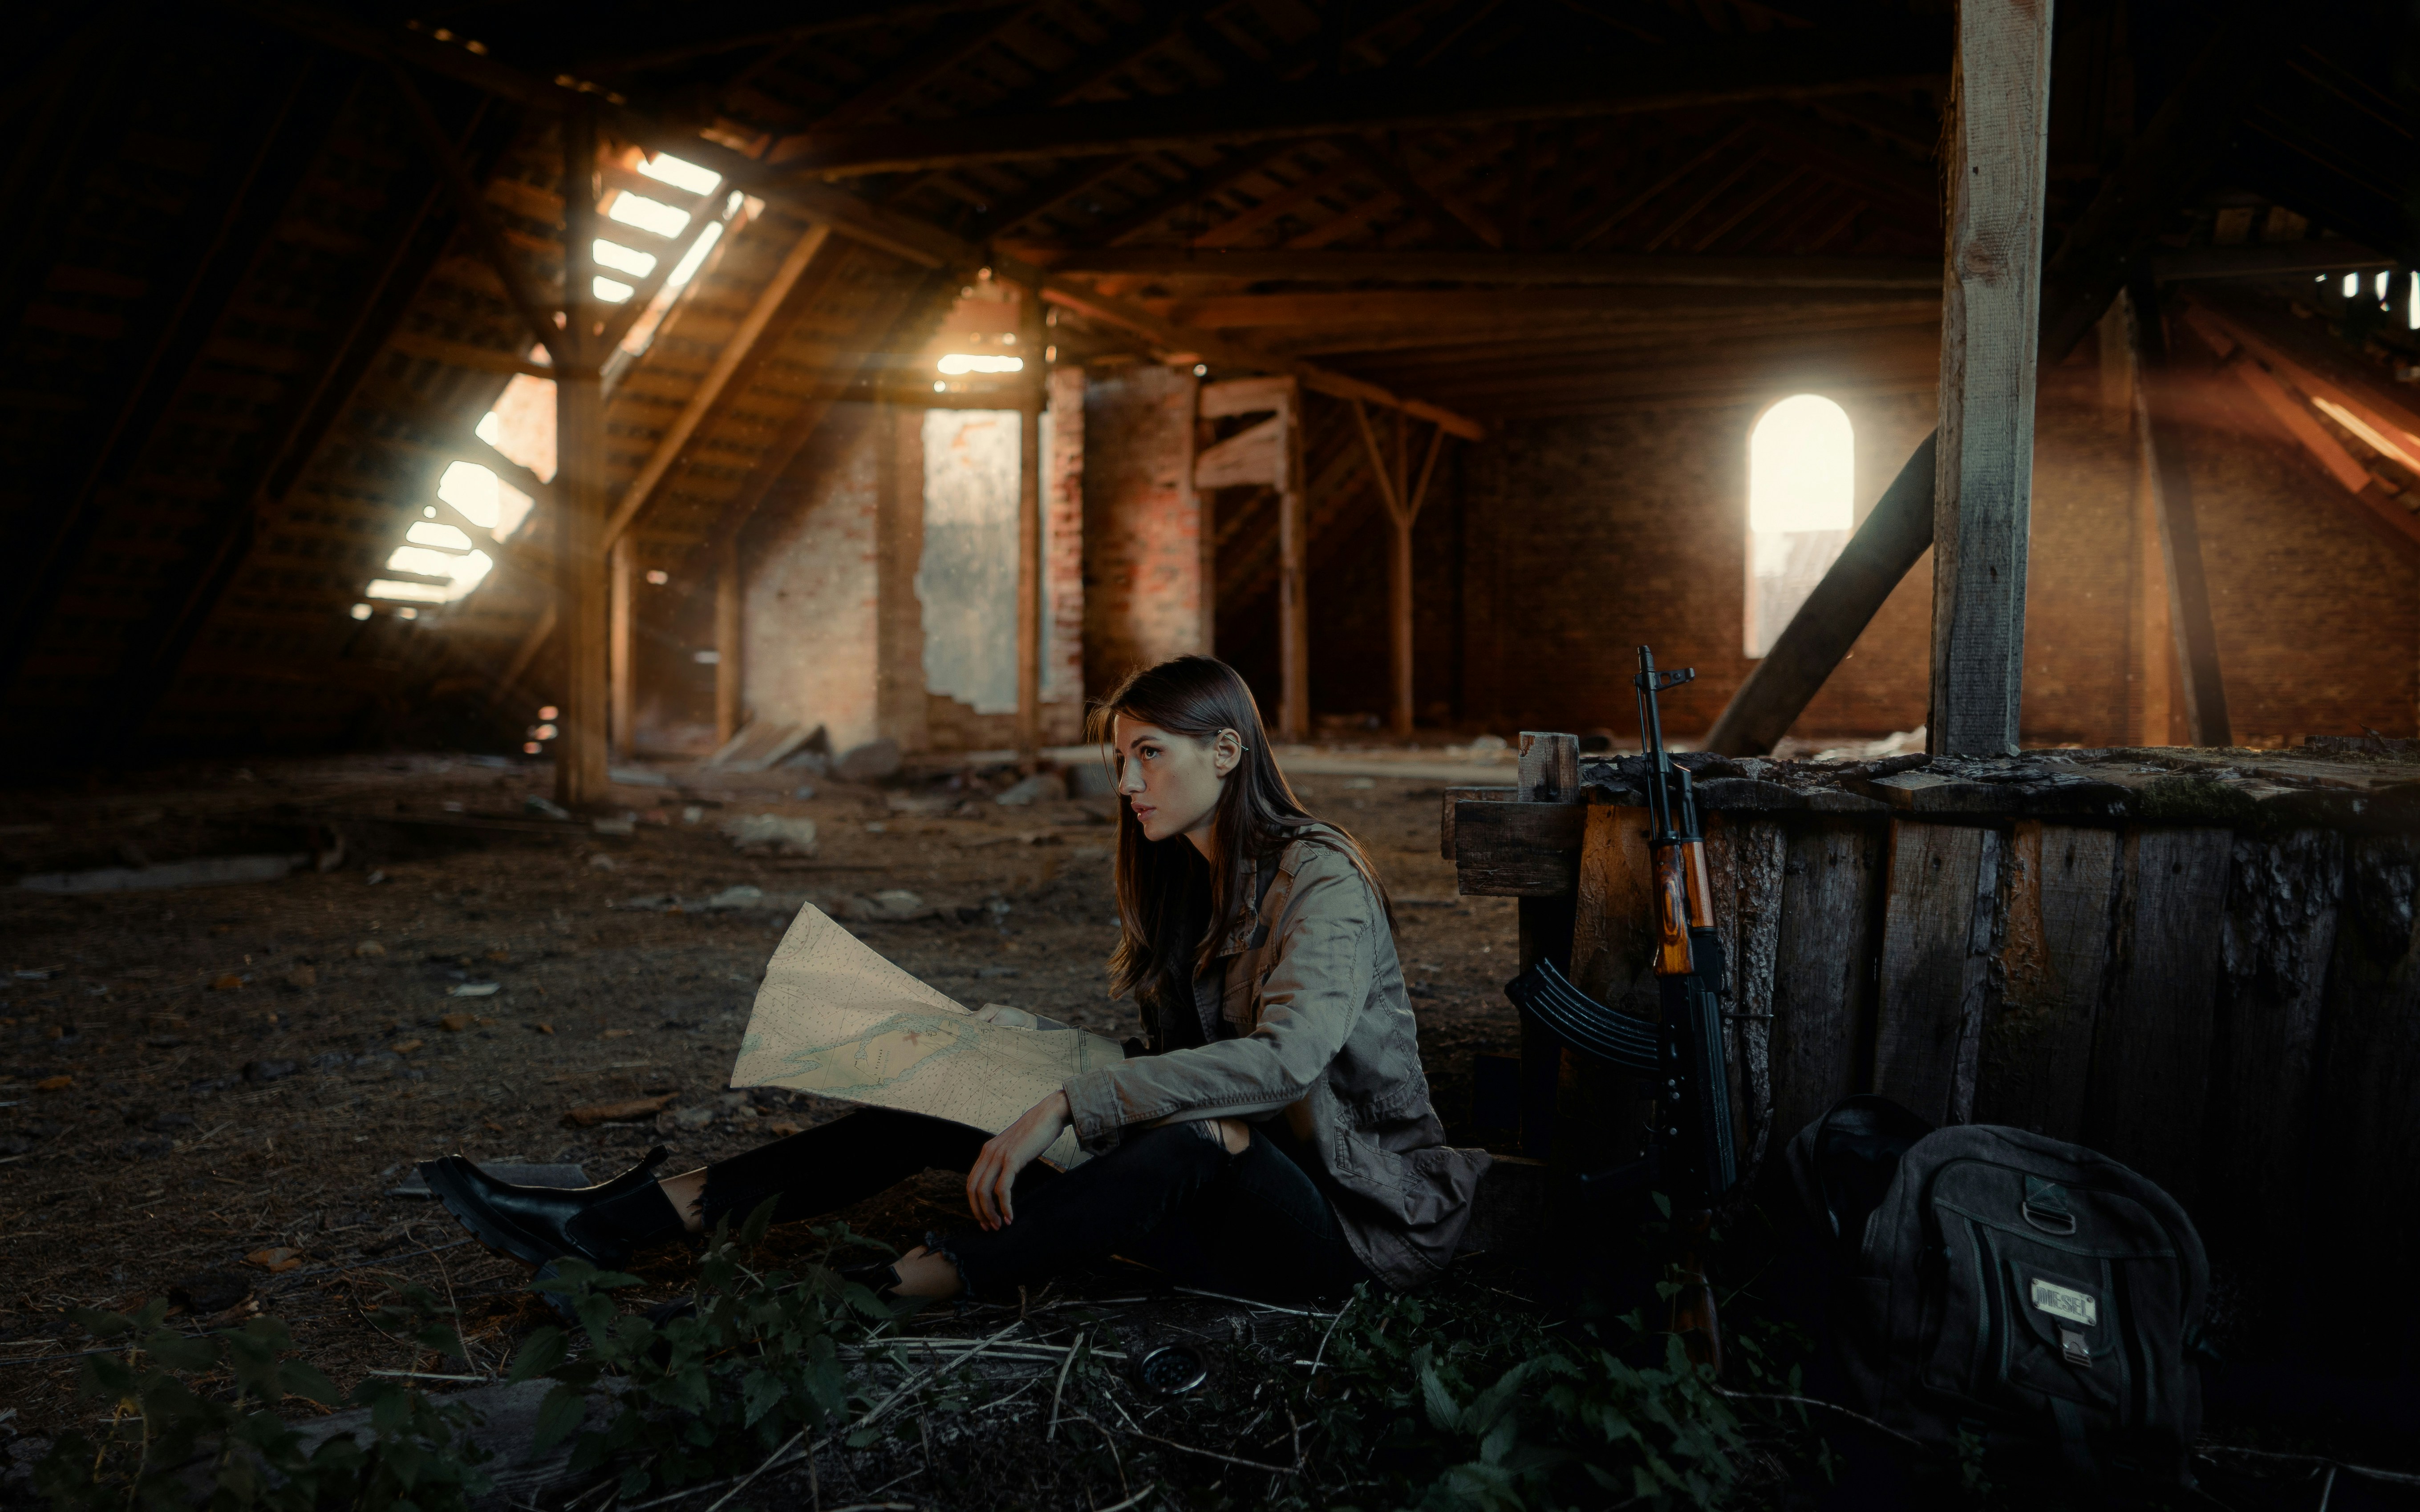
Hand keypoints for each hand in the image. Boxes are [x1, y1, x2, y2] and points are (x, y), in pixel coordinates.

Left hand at [967, 1090, 1070, 1229]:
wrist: (1050, 1113)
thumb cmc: (1037, 1132)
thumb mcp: (1015, 1147)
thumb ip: (1006, 1161)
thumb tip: (1005, 1180)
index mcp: (987, 1150)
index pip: (972, 1182)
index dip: (974, 1203)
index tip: (984, 1218)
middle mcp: (989, 1152)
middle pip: (973, 1189)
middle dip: (979, 1212)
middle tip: (989, 1227)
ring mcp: (999, 1155)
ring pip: (984, 1191)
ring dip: (990, 1212)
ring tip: (999, 1225)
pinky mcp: (1012, 1159)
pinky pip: (1002, 1189)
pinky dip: (1004, 1206)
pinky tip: (1010, 1216)